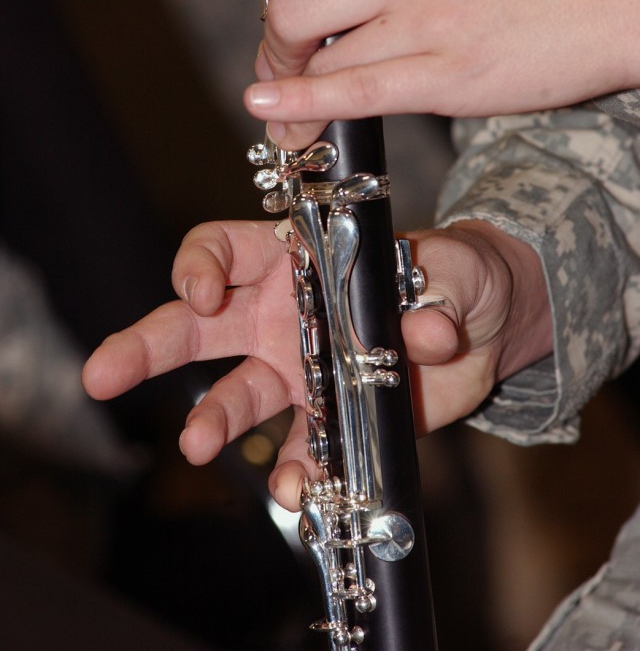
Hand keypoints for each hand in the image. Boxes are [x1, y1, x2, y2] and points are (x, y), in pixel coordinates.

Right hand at [83, 218, 551, 509]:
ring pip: (236, 394)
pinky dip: (295, 469)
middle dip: (147, 346)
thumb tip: (430, 333)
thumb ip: (437, 292)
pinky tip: (296, 488)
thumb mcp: (453, 267)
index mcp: (295, 259)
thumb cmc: (458, 272)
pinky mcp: (331, 414)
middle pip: (196, 326)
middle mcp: (280, 314)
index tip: (201, 294)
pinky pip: (299, 446)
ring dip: (213, 419)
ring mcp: (299, 368)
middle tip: (102, 373)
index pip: (221, 249)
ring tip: (196, 444)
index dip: (198, 267)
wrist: (486, 327)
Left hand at [166, 0, 637, 149]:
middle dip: (271, 41)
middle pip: (291, 2)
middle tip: (277, 60)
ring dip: (286, 82)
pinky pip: (351, 95)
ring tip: (286, 101)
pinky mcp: (447, 75)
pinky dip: (300, 108)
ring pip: (315, 55)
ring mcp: (423, 18)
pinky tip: (272, 114)